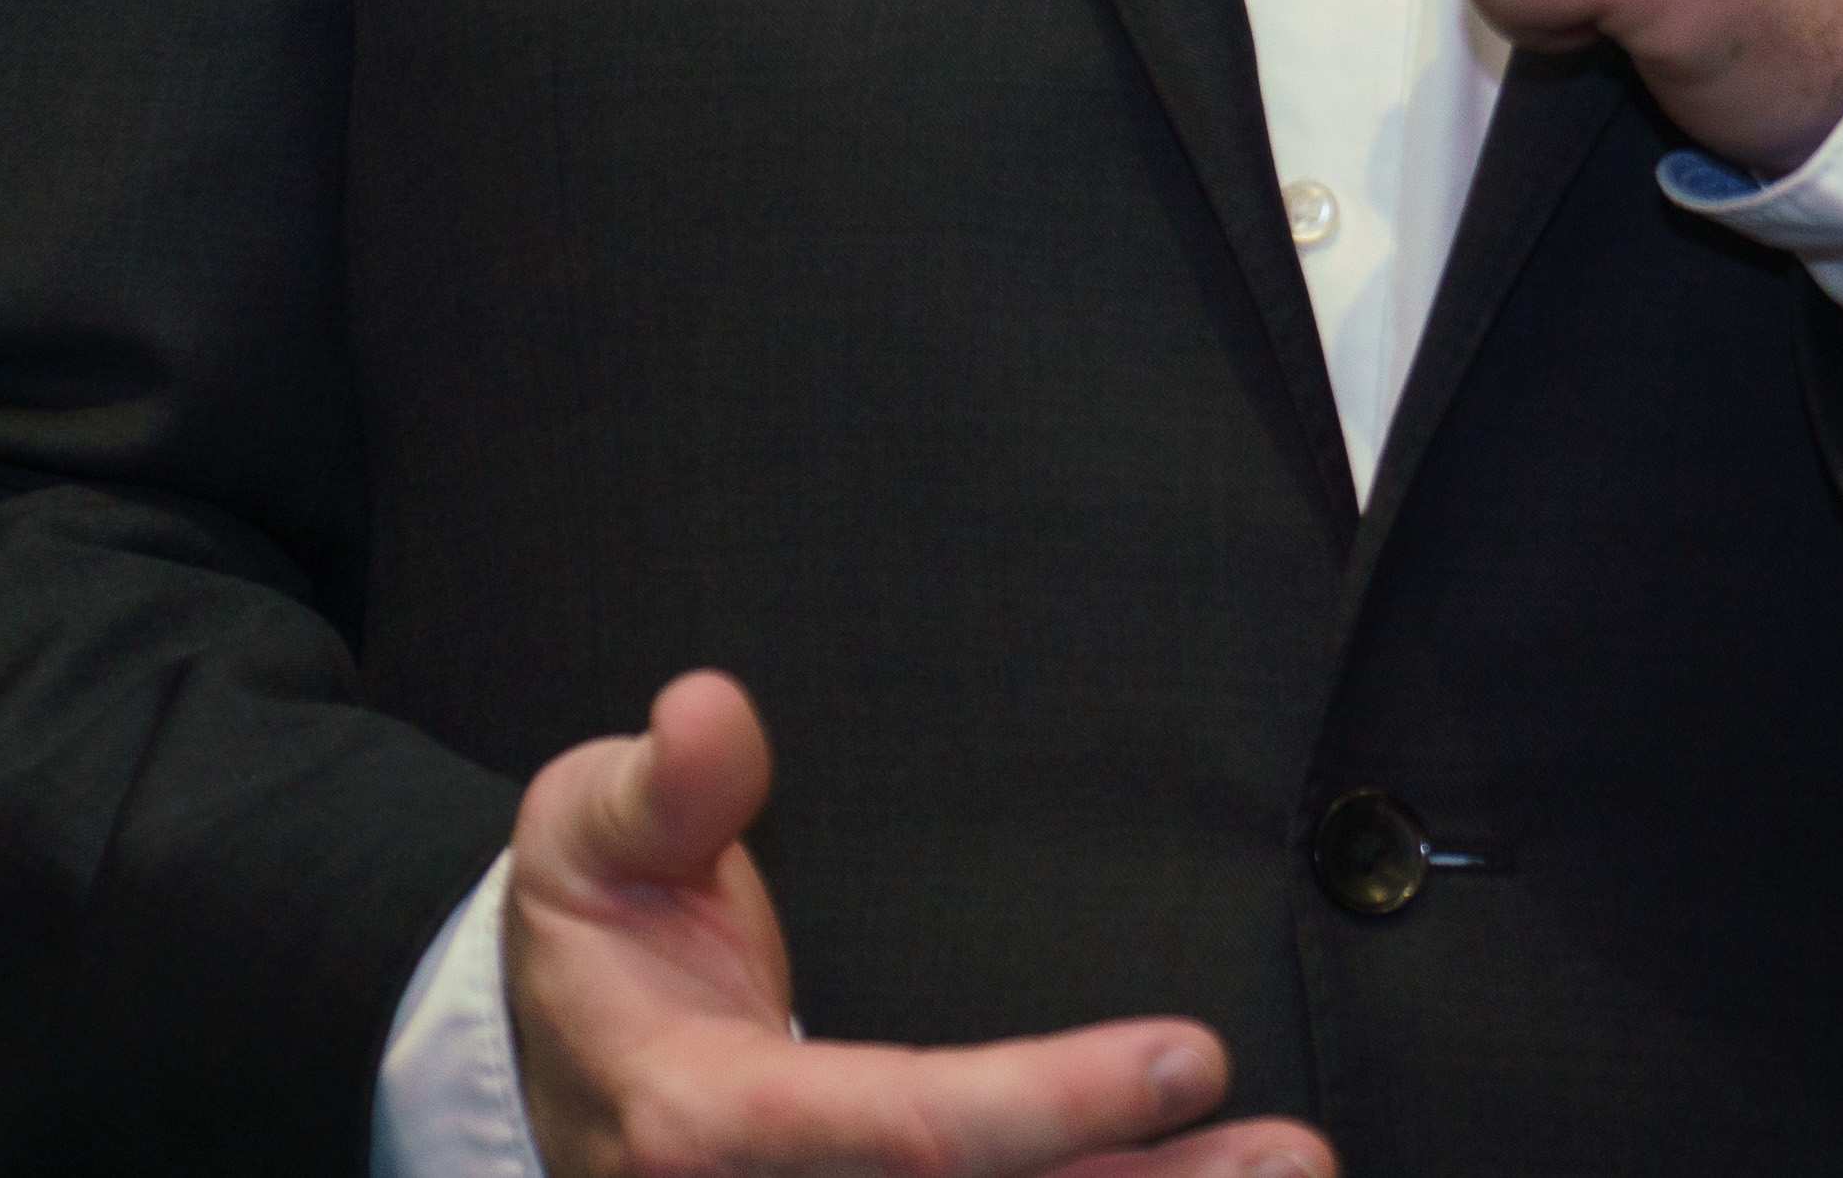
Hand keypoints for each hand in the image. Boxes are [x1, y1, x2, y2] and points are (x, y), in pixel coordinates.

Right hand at [509, 671, 1321, 1177]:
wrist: (549, 1067)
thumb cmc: (590, 940)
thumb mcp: (588, 835)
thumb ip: (660, 789)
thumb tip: (713, 711)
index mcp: (700, 1124)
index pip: (903, 1128)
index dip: (1049, 1104)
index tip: (1190, 1057)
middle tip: (1293, 1155)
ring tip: (1285, 1172)